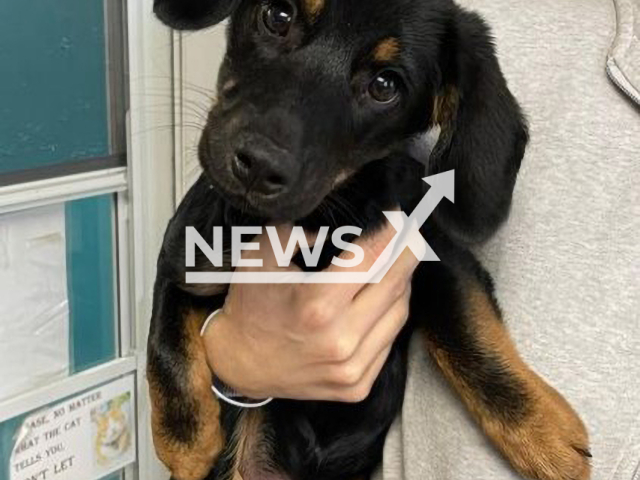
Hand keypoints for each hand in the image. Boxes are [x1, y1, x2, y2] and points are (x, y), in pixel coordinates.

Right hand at [202, 223, 417, 402]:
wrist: (240, 364)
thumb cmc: (250, 305)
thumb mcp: (261, 256)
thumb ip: (298, 229)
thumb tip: (342, 222)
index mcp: (316, 305)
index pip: (371, 258)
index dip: (390, 231)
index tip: (398, 215)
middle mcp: (340, 340)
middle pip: (394, 285)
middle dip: (407, 253)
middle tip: (410, 234)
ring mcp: (351, 368)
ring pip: (399, 314)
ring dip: (401, 285)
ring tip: (395, 266)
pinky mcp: (357, 386)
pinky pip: (389, 342)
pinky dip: (389, 317)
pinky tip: (380, 302)